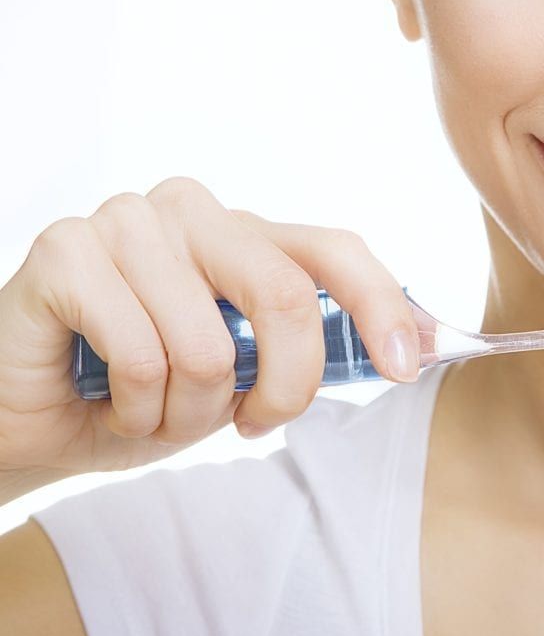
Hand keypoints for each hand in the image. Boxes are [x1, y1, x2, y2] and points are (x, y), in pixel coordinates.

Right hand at [0, 177, 418, 501]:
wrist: (39, 421)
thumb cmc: (149, 394)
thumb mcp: (245, 376)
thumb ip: (306, 348)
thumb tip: (412, 344)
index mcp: (243, 233)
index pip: (333, 249)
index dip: (380, 306)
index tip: (404, 368)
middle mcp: (191, 211)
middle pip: (282, 296)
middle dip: (282, 388)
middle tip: (252, 424)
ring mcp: (125, 221)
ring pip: (207, 347)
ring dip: (190, 413)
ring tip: (155, 408)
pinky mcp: (65, 251)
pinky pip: (140, 356)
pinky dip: (134, 409)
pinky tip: (108, 399)